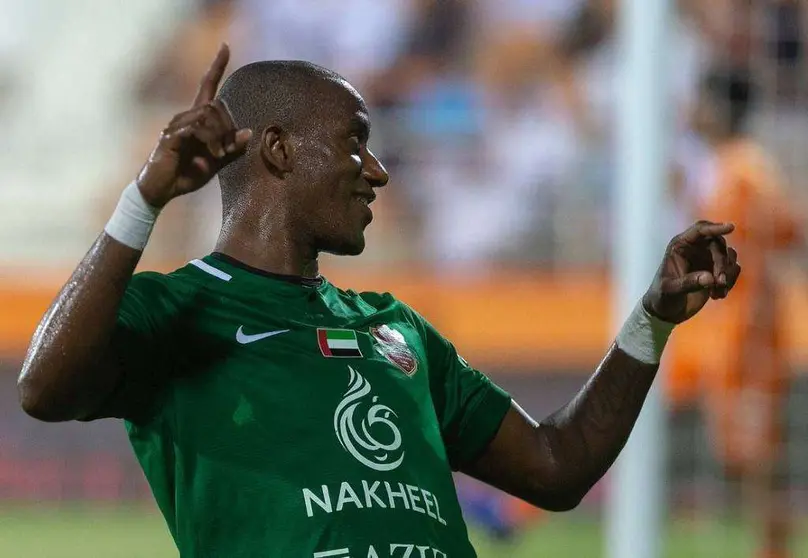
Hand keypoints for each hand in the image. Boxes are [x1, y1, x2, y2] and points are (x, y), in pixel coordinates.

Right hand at [135, 43, 252, 207]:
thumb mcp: (216, 163)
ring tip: (216, 156)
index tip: (225, 46)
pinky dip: (209, 142)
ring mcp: (176, 125)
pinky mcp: (170, 137)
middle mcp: (185, 117)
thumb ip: (232, 149)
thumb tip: (249, 132)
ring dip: (219, 137)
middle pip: (215, 105)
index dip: (217, 66)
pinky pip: (195, 129)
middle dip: (227, 128)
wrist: (161, 190)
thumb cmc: (186, 174)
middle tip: (224, 152)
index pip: (207, 86)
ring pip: (207, 116)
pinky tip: (209, 157)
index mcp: (197, 119)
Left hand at [643, 221, 740, 323]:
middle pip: (718, 244)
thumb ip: (688, 283)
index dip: (715, 227)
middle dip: (722, 262)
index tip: (731, 227)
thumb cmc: (662, 296)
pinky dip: (730, 281)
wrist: (667, 311)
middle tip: (719, 281)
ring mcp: (707, 259)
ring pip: (728, 255)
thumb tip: (710, 278)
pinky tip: (717, 295)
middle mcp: (695, 248)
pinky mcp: (716, 271)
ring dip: (728, 273)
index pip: (700, 230)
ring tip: (717, 292)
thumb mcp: (671, 290)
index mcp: (680, 246)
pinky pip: (732, 269)